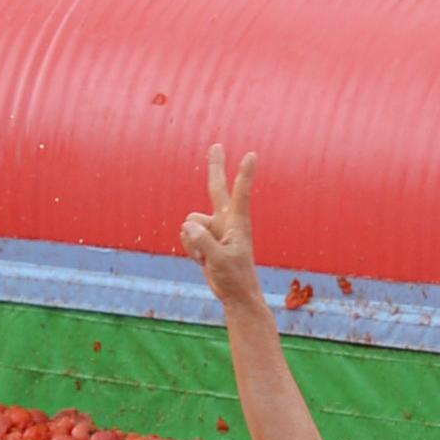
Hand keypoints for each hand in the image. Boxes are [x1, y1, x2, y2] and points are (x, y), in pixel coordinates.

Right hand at [179, 144, 262, 306]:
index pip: (241, 193)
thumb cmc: (234, 278)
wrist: (235, 293)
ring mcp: (215, 228)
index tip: (252, 155)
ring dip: (193, 241)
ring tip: (209, 258)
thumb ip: (203, 242)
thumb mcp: (219, 261)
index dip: (244, 174)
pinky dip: (191, 248)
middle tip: (217, 145)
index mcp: (238, 223)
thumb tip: (187, 224)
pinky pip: (186, 235)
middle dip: (215, 166)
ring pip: (190, 222)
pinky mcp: (206, 238)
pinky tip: (204, 260)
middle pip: (216, 188)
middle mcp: (226, 220)